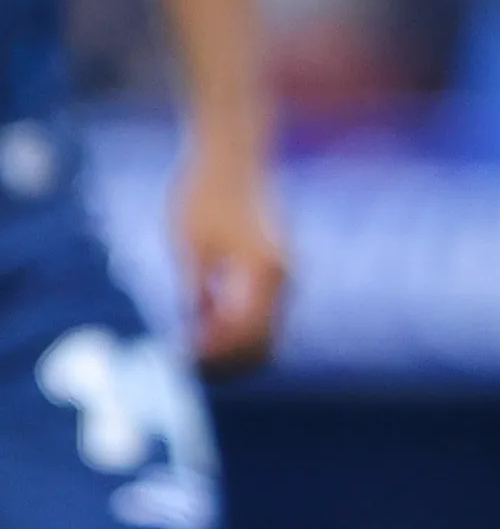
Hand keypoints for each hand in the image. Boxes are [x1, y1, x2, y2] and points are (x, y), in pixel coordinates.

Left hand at [172, 135, 283, 377]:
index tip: (185, 360)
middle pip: (264, 342)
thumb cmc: (204, 195)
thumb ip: (195, 291)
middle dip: (230, 361)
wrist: (232, 161)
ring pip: (268, 334)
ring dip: (236, 350)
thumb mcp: (189, 246)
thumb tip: (195, 330)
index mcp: (263, 271)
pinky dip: (241, 332)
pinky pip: (265, 317)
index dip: (217, 352)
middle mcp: (283, 279)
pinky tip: (210, 333)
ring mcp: (285, 278)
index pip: (245, 331)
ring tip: (198, 356)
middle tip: (191, 368)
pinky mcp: (278, 274)